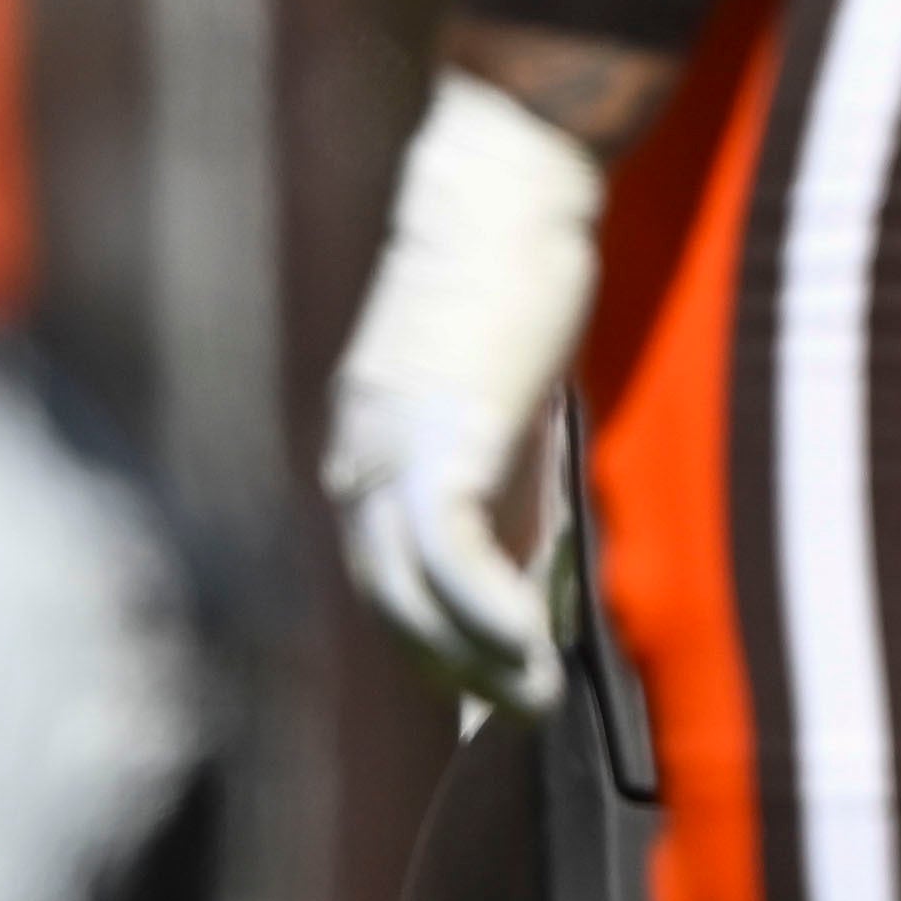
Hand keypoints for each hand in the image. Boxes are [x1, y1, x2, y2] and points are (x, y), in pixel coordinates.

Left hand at [320, 73, 611, 713]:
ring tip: (538, 706)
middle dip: (449, 671)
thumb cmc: (521, 263)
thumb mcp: (504, 382)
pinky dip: (488, 615)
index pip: (385, 572)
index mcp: (369, 440)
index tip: (486, 698)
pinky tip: (535, 655)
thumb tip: (541, 550)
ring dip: (473, 663)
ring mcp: (387, 446)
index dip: (434, 643)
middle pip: (384, 598)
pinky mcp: (437, 435)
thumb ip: (508, 461)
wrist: (507, 180)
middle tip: (517, 719)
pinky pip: (449, 558)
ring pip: (406, 594)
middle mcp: (359, 452)